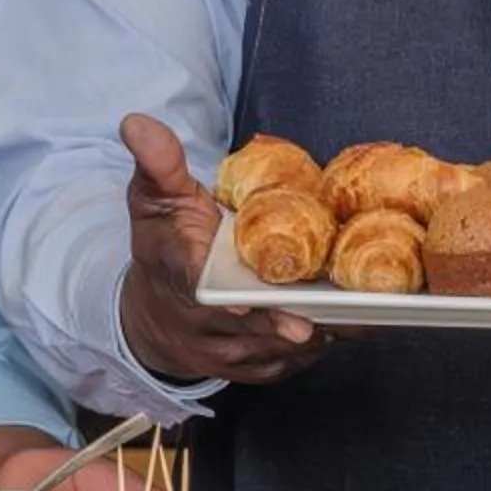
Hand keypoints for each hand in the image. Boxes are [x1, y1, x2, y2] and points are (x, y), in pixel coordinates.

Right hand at [116, 114, 326, 384]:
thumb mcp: (156, 199)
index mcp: (176, 272)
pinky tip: (348, 324)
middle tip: (318, 315)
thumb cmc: (167, 244)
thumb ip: (157, 163)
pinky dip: (319, 346)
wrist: (157, 313)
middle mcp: (197, 322)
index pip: (193, 290)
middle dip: (278, 323)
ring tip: (353, 311)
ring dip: (311, 334)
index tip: (236, 305)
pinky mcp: (252, 368)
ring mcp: (225, 352)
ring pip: (273, 351)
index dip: (216, 302)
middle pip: (243, 329)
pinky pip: (289, 363)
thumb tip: (137, 122)